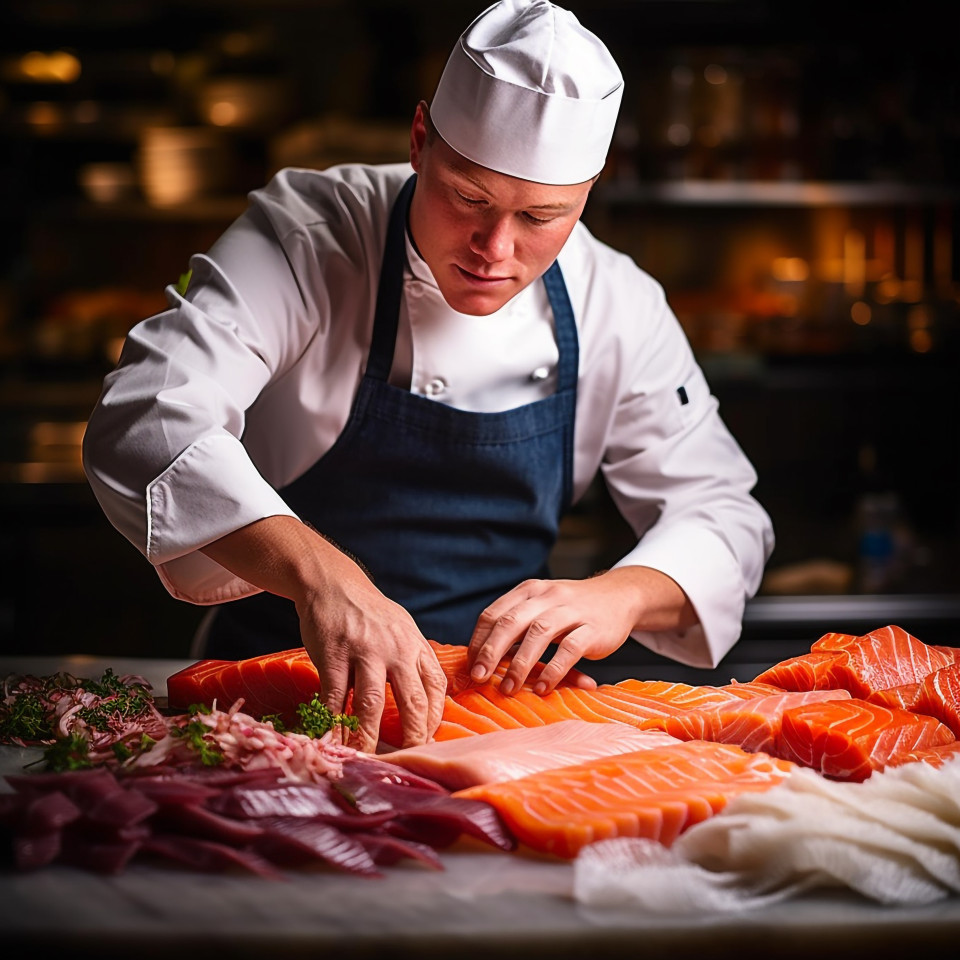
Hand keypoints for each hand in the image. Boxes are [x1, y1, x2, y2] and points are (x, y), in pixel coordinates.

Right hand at [201, 516, 446, 751]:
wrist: (333, 584)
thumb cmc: (370, 613)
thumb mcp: (402, 628)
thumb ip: (414, 659)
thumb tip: (428, 701)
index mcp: (415, 644)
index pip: (436, 686)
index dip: (435, 717)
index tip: (428, 740)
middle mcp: (395, 649)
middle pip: (412, 700)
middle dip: (412, 736)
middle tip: (408, 760)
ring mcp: (364, 652)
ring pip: (373, 704)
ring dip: (370, 737)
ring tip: (368, 759)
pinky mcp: (333, 656)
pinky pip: (336, 697)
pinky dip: (334, 722)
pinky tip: (333, 739)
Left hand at [466, 566, 694, 694]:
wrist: (620, 596)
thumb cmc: (572, 608)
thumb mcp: (542, 605)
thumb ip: (517, 623)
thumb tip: (481, 658)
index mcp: (529, 591)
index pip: (493, 614)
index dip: (478, 641)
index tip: (470, 665)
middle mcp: (547, 596)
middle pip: (511, 622)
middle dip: (490, 652)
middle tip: (478, 678)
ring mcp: (572, 611)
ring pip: (539, 634)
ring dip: (519, 664)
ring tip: (507, 688)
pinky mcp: (594, 629)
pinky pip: (569, 650)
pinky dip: (553, 670)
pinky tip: (541, 687)